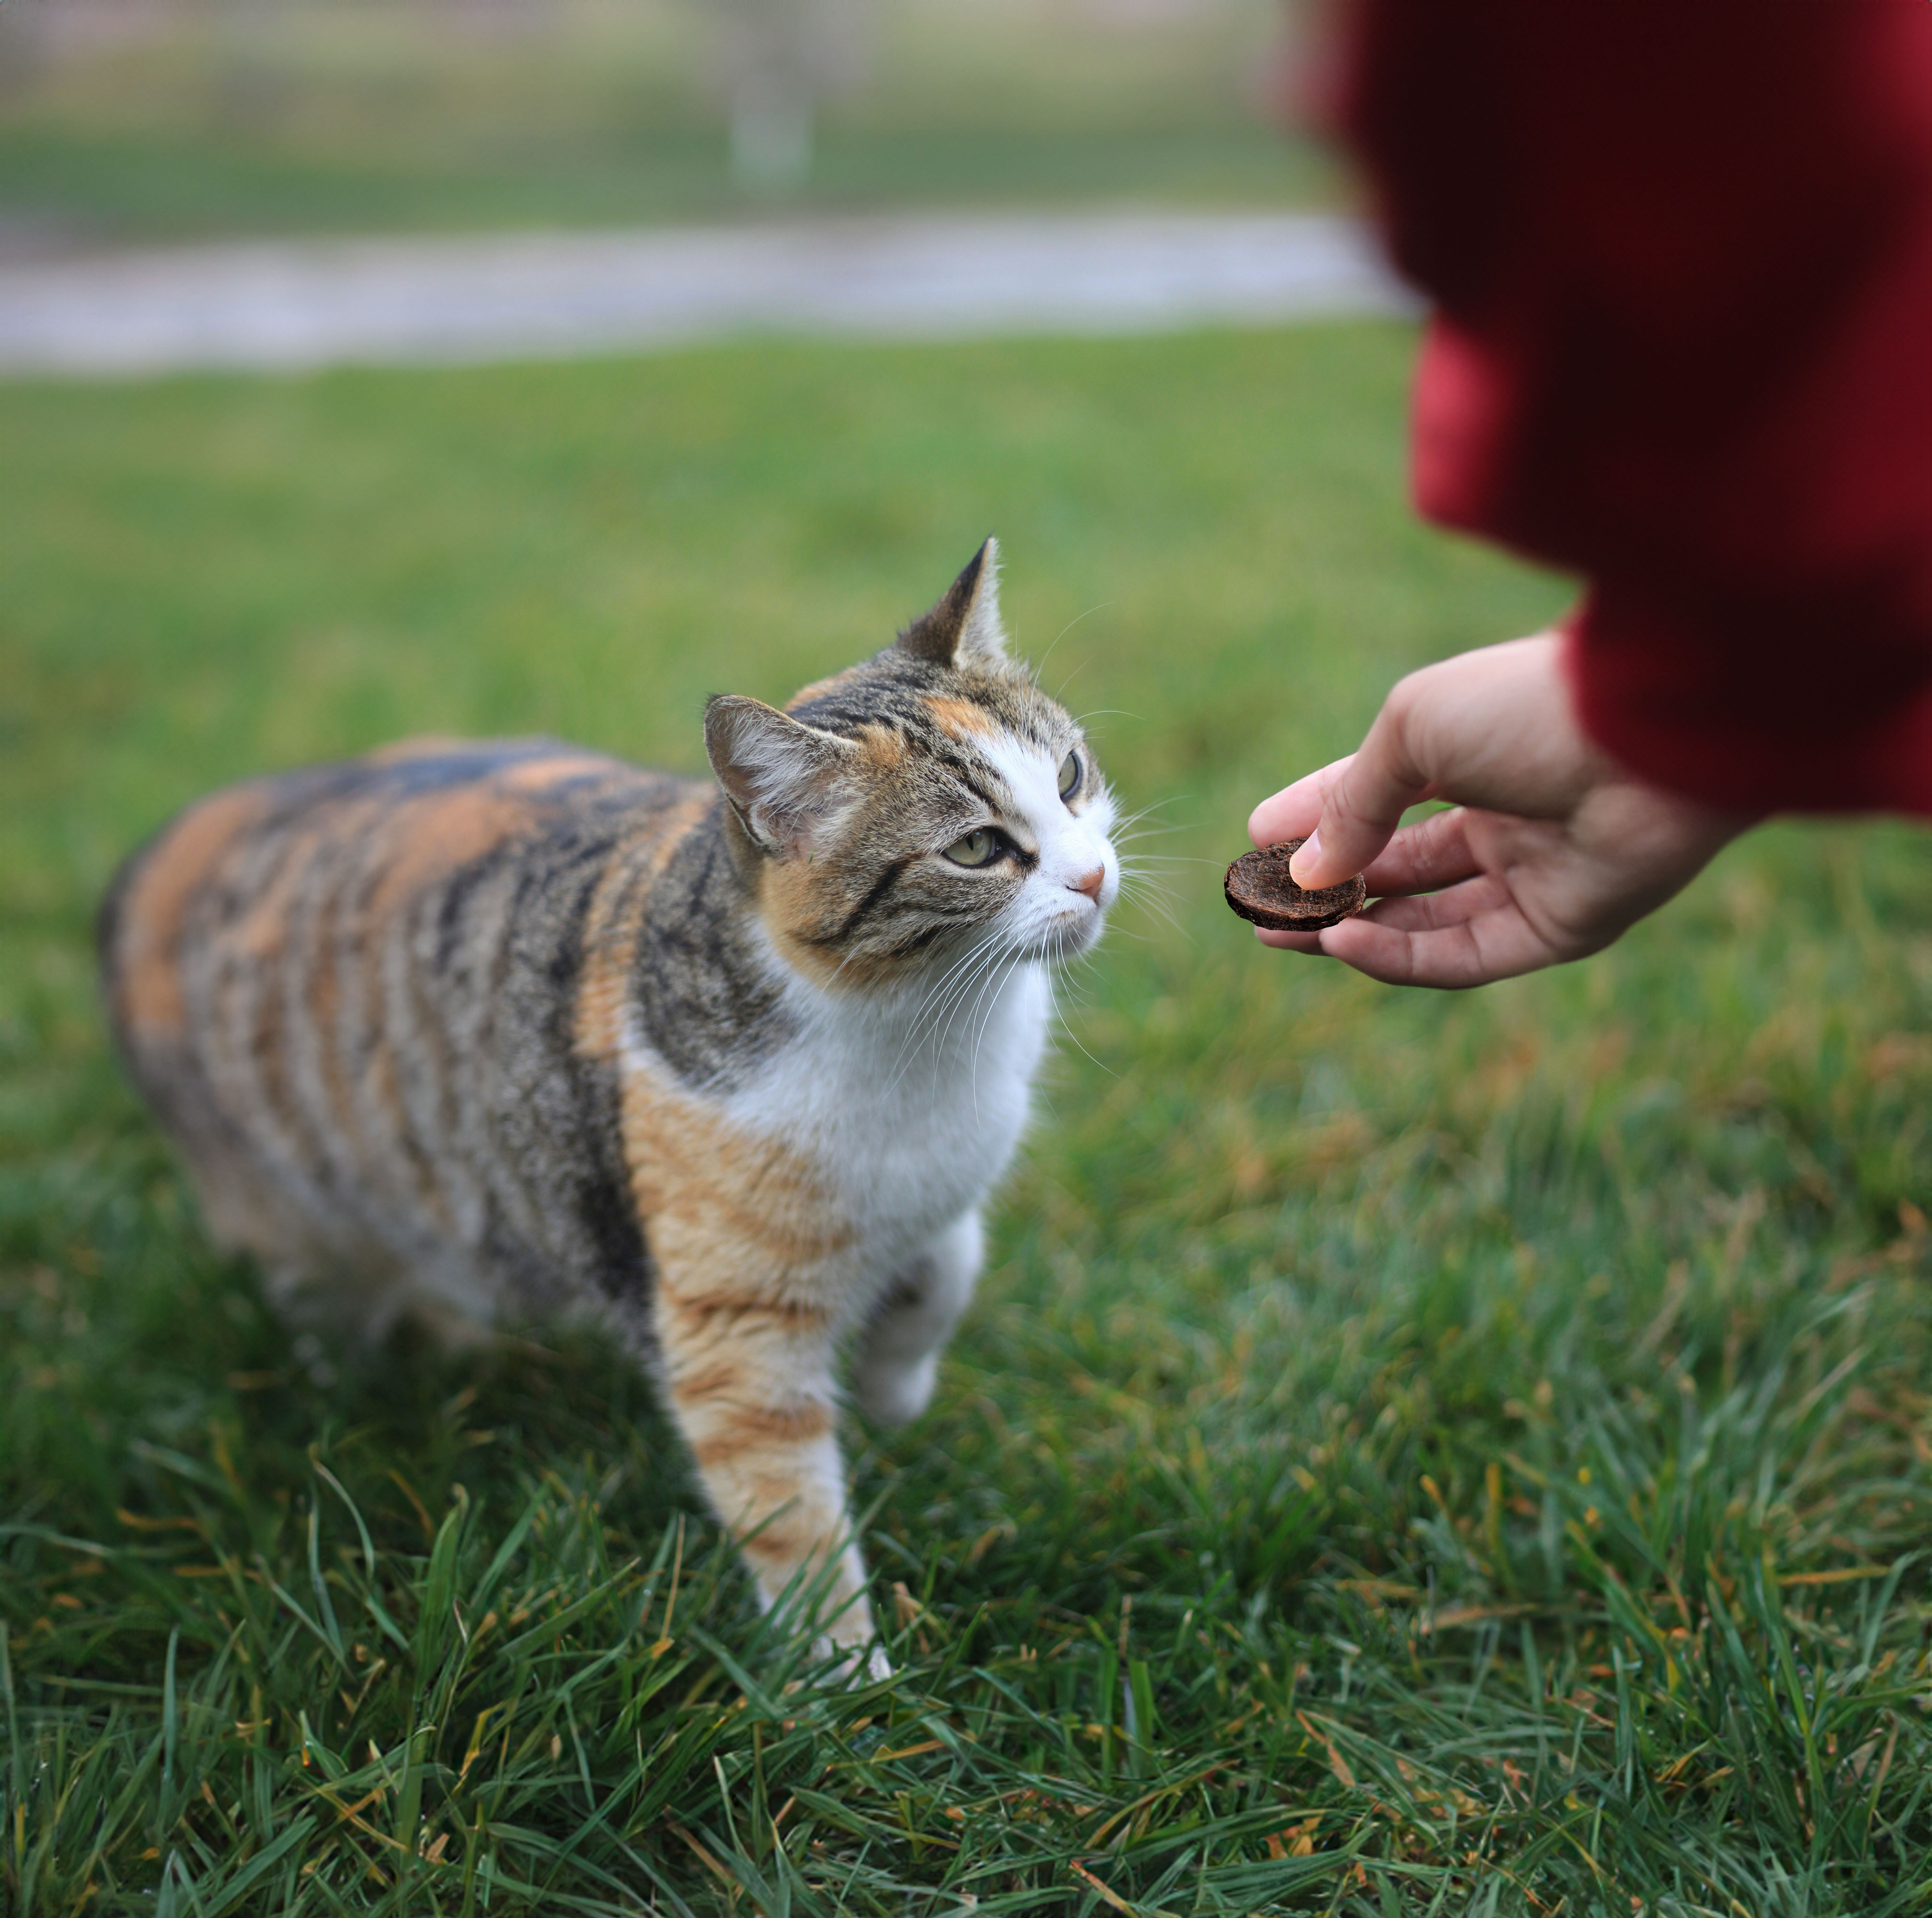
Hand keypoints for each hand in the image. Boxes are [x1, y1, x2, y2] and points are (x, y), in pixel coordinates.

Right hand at [1246, 633, 1755, 987]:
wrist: (1648, 733)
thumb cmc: (1526, 706)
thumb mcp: (1412, 732)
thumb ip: (1354, 802)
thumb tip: (1305, 870)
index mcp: (1474, 752)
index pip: (1380, 796)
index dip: (1316, 817)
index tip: (1256, 835)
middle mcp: (1506, 815)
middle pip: (1396, 869)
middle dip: (1323, 887)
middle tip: (1255, 905)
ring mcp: (1535, 874)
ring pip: (1424, 920)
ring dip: (1347, 927)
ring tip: (1280, 930)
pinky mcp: (1561, 928)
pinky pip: (1466, 953)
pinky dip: (1398, 954)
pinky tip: (1342, 939)